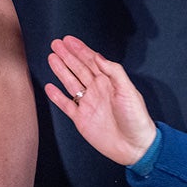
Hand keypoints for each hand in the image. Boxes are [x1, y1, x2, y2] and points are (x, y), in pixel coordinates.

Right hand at [45, 36, 157, 165]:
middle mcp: (97, 90)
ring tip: (51, 58)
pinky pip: (66, 104)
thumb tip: (98, 56)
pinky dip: (57, 96)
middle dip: (67, 55)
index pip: (91, 61)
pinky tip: (50, 87)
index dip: (80, 49)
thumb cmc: (136, 119)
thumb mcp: (128, 91)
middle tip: (56, 44)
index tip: (68, 40)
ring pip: (70, 82)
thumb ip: (114, 72)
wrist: (134, 146)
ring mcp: (88, 104)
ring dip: (61, 70)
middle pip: (78, 68)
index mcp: (109, 82)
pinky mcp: (81, 119)